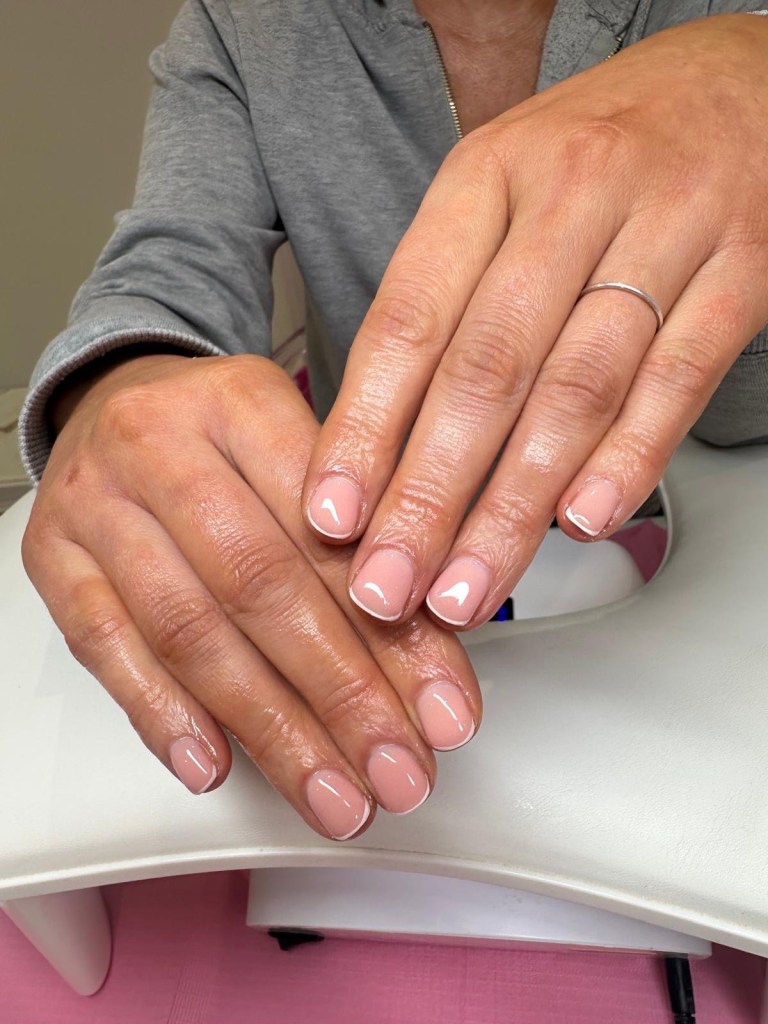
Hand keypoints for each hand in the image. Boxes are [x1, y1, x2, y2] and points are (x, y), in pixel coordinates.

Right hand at [22, 354, 479, 839]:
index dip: (397, 636)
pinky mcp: (53, 558)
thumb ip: (363, 543)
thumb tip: (430, 665)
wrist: (117, 403)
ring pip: (190, 630)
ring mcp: (98, 503)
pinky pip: (106, 646)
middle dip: (342, 697)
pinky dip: (165, 716)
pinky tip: (218, 764)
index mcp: (245, 403)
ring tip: (330, 792)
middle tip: (396, 771)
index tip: (445, 711)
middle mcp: (162, 445)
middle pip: (262, 586)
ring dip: (269, 729)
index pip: (331, 535)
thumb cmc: (223, 437)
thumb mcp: (305, 454)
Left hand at [304, 14, 767, 627]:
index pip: (409, 319)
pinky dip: (627, 458)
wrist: (738, 83)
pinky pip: (678, 377)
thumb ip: (444, 302)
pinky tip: (580, 523)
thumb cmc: (599, 155)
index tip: (334, 515)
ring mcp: (667, 228)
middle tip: (389, 584)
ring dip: (514, 505)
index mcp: (487, 177)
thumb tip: (380, 441)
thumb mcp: (499, 195)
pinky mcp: (745, 267)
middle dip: (428, 494)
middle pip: (485, 369)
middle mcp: (571, 196)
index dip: (365, 428)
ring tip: (469, 584)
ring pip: (576, 387)